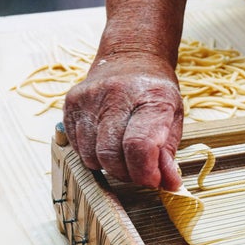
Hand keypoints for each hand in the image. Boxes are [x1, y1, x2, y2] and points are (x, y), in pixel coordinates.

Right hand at [63, 53, 183, 189]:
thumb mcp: (174, 118)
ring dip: (109, 166)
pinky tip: (107, 142)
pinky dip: (93, 154)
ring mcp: (89, 98)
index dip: (146, 172)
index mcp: (150, 98)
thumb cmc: (154, 93)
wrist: (130, 58)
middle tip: (140, 170)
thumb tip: (169, 185)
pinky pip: (77, 147)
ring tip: (124, 155)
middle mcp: (116, 95)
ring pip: (91, 156)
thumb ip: (169, 154)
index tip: (154, 179)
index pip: (139, 146)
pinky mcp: (71, 103)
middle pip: (111, 155)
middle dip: (128, 174)